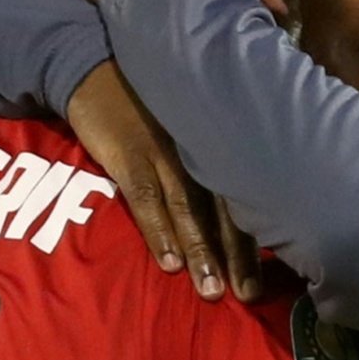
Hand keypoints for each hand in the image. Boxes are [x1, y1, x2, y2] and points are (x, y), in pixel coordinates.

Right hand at [67, 60, 262, 301]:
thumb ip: (208, 148)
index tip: (264, 272)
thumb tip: (238, 192)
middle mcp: (196, 146)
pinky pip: (147, 199)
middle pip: (223, 206)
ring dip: (200, 251)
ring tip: (211, 290)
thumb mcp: (188, 113)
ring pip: (188, 209)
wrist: (94, 65)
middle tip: (248, 293)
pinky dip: (158, 232)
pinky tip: (168, 263)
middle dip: (236, 253)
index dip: (256, 234)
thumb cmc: (145, 95)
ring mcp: (162, 152)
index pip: (243, 191)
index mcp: (215, 137)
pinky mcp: (128, 155)